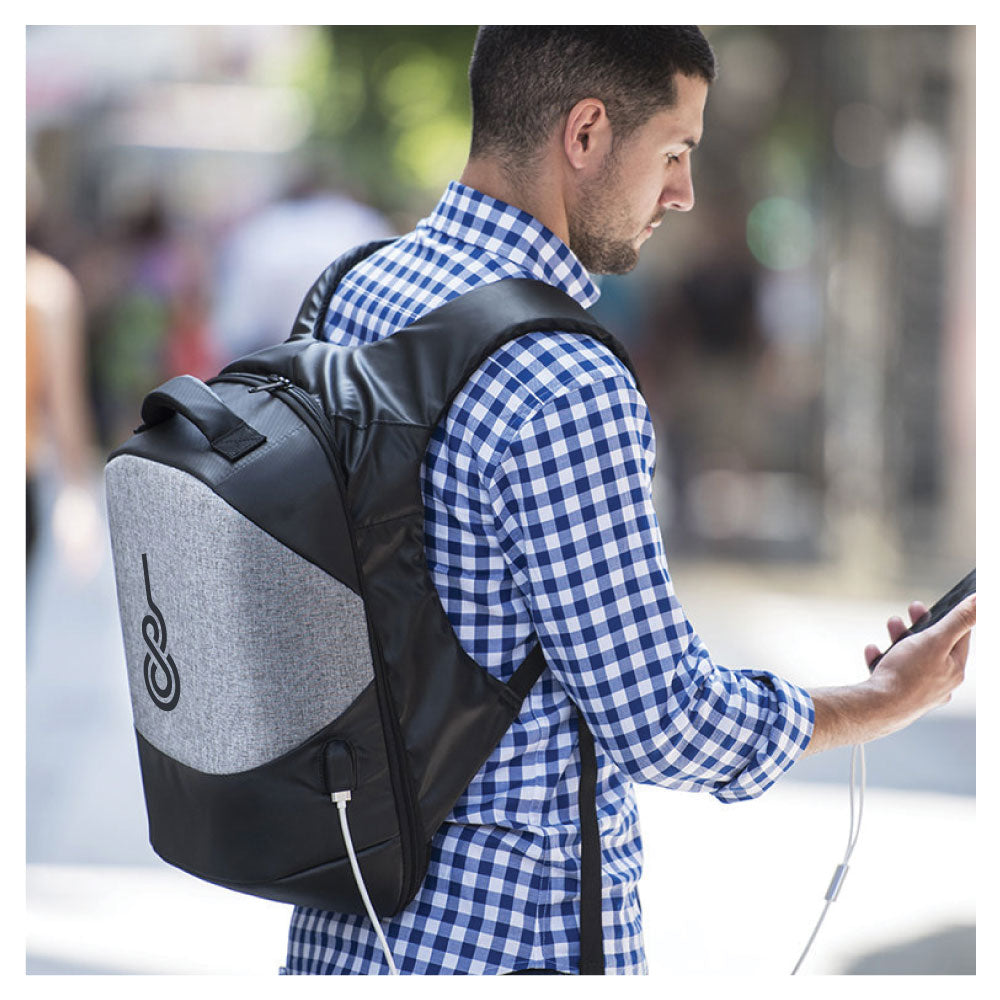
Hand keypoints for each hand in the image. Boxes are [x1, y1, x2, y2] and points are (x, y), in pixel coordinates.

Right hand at [804, 594, 974, 755]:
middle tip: (913, 608)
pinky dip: (882, 658)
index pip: (961, 638)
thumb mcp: (936, 640)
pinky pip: (890, 672)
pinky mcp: (896, 696)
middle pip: (934, 647)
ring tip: (891, 624)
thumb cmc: (908, 675)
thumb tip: (984, 601)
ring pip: (911, 658)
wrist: (878, 707)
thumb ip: (959, 620)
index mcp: (954, 670)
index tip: (941, 604)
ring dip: (900, 638)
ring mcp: (918, 691)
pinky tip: (873, 651)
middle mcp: (940, 683)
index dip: (951, 618)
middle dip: (921, 625)